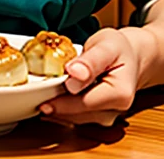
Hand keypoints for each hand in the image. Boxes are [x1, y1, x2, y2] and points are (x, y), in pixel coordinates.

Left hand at [39, 27, 153, 126]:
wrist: (131, 56)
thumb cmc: (119, 48)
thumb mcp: (106, 45)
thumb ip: (91, 61)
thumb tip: (74, 73)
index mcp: (120, 94)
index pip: (85, 103)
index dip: (63, 101)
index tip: (42, 98)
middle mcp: (114, 111)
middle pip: (79, 113)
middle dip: (56, 105)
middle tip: (33, 95)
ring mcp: (106, 116)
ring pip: (75, 117)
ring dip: (57, 108)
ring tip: (38, 94)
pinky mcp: (97, 116)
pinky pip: (76, 115)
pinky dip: (62, 107)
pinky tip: (50, 97)